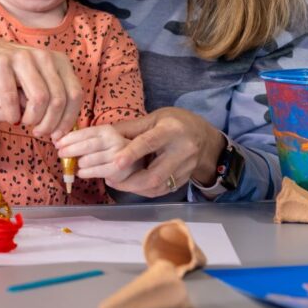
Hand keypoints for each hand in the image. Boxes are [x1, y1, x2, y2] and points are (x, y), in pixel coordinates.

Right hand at [0, 36, 83, 139]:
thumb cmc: (14, 75)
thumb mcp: (40, 80)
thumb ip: (56, 97)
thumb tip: (67, 127)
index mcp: (59, 60)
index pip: (75, 94)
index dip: (68, 119)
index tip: (58, 135)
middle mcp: (44, 56)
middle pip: (58, 100)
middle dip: (49, 123)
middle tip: (39, 132)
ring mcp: (22, 57)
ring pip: (39, 98)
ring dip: (32, 119)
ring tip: (24, 123)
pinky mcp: (1, 63)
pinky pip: (12, 96)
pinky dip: (12, 113)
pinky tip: (11, 118)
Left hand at [55, 124, 137, 182]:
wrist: (133, 162)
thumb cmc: (110, 149)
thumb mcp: (99, 139)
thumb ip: (82, 138)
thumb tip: (58, 140)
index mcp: (106, 130)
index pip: (84, 133)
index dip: (69, 138)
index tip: (57, 143)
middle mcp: (113, 140)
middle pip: (87, 145)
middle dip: (70, 149)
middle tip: (61, 153)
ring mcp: (117, 154)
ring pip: (91, 159)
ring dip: (78, 162)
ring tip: (73, 164)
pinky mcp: (118, 168)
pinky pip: (96, 171)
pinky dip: (85, 172)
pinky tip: (80, 173)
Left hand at [106, 107, 226, 197]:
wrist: (205, 137)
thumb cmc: (176, 123)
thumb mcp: (154, 117)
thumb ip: (130, 128)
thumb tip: (103, 133)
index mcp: (172, 131)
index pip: (150, 143)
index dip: (132, 154)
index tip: (116, 162)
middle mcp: (182, 151)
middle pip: (155, 174)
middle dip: (130, 181)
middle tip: (109, 179)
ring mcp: (185, 169)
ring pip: (158, 186)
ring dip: (134, 188)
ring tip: (116, 183)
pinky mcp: (184, 180)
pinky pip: (162, 190)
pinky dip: (143, 190)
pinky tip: (130, 186)